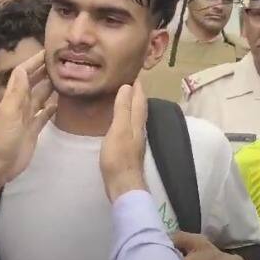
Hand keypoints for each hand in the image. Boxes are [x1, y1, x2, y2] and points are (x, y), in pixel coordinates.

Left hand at [0, 50, 56, 185]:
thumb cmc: (2, 138)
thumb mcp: (9, 113)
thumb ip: (17, 92)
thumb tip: (23, 68)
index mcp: (13, 97)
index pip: (23, 73)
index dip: (34, 62)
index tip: (49, 52)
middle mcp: (21, 104)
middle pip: (34, 82)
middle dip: (44, 71)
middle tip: (63, 61)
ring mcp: (27, 117)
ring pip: (41, 97)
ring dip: (51, 87)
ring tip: (66, 77)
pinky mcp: (34, 130)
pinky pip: (44, 115)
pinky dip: (52, 107)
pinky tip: (61, 101)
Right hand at [100, 81, 147, 202]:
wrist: (123, 184)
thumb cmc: (119, 157)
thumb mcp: (118, 130)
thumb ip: (123, 109)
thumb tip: (127, 87)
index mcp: (136, 123)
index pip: (139, 101)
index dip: (138, 88)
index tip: (135, 74)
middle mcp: (139, 130)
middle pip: (140, 108)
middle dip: (137, 95)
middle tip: (131, 82)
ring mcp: (135, 141)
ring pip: (136, 118)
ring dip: (133, 106)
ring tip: (127, 97)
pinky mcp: (129, 149)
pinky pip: (130, 127)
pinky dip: (127, 118)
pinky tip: (122, 121)